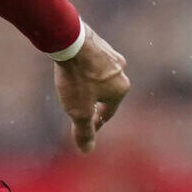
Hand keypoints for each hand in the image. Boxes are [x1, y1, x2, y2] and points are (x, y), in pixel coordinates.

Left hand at [53, 29, 128, 152]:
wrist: (70, 40)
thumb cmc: (77, 78)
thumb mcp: (78, 111)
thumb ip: (84, 131)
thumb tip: (87, 151)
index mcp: (121, 89)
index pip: (108, 113)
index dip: (95, 123)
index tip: (87, 128)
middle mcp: (121, 71)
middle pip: (107, 93)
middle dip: (96, 102)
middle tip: (84, 110)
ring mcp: (111, 54)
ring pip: (100, 76)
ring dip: (90, 84)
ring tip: (79, 89)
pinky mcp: (98, 42)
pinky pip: (92, 62)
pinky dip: (85, 69)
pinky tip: (75, 68)